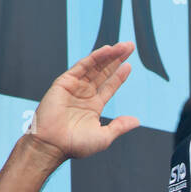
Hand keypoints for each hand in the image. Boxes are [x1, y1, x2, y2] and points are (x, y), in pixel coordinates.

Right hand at [26, 43, 140, 168]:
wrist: (53, 145)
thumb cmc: (76, 145)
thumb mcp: (104, 136)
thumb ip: (120, 126)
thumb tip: (137, 121)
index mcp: (93, 107)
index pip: (108, 86)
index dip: (119, 76)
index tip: (129, 65)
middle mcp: (84, 95)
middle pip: (103, 72)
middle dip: (116, 59)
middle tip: (129, 46)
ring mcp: (74, 87)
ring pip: (95, 67)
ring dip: (109, 55)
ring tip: (123, 46)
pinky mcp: (64, 82)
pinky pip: (82, 66)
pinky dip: (95, 57)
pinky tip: (107, 50)